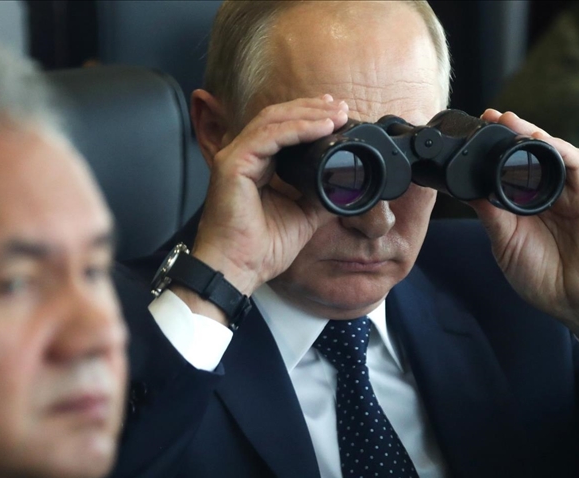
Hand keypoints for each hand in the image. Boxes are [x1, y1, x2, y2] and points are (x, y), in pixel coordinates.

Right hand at [176, 96, 347, 320]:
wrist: (240, 270)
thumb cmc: (260, 249)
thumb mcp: (303, 215)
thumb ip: (318, 194)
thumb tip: (345, 184)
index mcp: (255, 165)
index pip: (280, 128)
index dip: (308, 116)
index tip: (336, 113)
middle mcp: (241, 156)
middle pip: (276, 117)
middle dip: (311, 108)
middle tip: (340, 106)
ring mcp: (234, 157)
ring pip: (272, 120)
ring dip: (307, 114)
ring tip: (335, 113)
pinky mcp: (232, 164)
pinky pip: (268, 137)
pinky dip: (297, 129)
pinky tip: (321, 127)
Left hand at [470, 109, 578, 344]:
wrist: (575, 303)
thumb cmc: (542, 276)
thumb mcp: (504, 241)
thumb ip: (490, 214)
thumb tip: (464, 189)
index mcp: (524, 202)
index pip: (509, 167)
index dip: (492, 148)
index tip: (472, 132)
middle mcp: (547, 193)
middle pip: (530, 153)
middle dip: (511, 132)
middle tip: (489, 116)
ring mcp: (569, 194)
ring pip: (553, 152)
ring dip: (533, 133)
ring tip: (511, 121)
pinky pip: (578, 167)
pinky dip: (561, 150)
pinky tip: (544, 140)